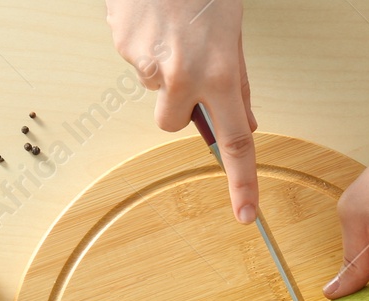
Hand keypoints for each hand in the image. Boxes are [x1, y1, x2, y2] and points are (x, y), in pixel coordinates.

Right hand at [106, 0, 258, 222]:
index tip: (246, 213)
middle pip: (174, 122)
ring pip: (154, 87)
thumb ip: (236, 82)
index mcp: (220, 73)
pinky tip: (152, 17)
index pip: (236, 141)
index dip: (241, 181)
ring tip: (170, 27)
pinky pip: (135, 60)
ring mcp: (147, 64)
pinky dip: (144, 44)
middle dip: (179, 104)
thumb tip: (241, 120)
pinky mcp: (122, 47)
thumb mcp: (233, 34)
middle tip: (187, 65)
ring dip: (162, 66)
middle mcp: (182, 75)